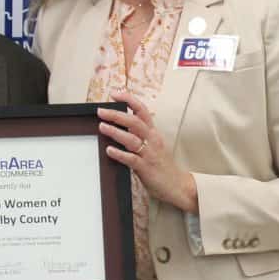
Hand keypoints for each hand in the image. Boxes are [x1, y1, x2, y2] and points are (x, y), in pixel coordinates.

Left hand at [99, 95, 197, 211]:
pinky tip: (109, 150)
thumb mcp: (154, 146)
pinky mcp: (146, 168)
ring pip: (132, 139)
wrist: (177, 185)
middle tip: (101, 111)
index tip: (115, 94)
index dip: (129, 100)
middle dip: (116, 115)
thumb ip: (140, 135)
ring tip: (102, 127)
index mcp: (153, 133)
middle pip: (134, 121)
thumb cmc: (162, 165)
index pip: (142, 110)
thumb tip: (118, 126)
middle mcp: (152, 140)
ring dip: (116, 132)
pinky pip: (131, 159)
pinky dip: (120, 154)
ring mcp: (149, 154)